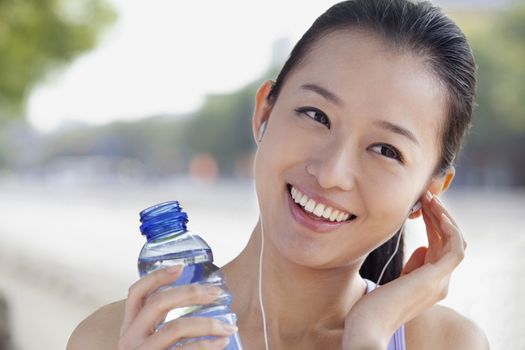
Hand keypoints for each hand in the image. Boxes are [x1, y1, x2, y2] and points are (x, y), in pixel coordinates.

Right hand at [119, 266, 235, 349]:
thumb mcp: (148, 341)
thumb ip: (162, 323)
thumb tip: (202, 297)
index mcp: (128, 327)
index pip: (136, 293)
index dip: (157, 276)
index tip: (181, 267)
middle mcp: (129, 340)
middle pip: (158, 304)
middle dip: (191, 294)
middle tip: (217, 293)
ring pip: (175, 328)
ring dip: (207, 323)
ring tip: (229, 326)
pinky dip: (206, 346)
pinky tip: (221, 343)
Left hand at [342, 191, 466, 349]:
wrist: (367, 325)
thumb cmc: (373, 306)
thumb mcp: (395, 281)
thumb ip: (412, 267)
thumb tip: (422, 248)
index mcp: (431, 283)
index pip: (440, 248)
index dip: (434, 225)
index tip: (421, 206)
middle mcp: (440, 282)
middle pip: (449, 242)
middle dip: (439, 217)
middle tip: (427, 197)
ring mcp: (440, 282)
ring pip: (455, 242)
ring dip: (445, 218)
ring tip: (431, 199)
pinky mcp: (436, 279)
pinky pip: (455, 248)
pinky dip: (450, 229)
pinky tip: (437, 213)